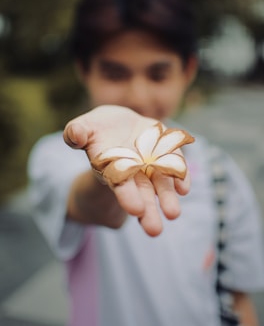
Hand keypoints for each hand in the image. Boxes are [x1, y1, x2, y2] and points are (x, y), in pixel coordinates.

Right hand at [63, 105, 190, 235]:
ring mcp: (150, 162)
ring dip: (167, 197)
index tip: (135, 209)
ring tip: (172, 214)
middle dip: (147, 210)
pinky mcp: (165, 151)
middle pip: (141, 191)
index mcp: (110, 166)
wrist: (118, 123)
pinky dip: (179, 177)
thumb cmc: (97, 128)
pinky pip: (174, 165)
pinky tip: (183, 188)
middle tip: (154, 230)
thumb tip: (75, 136)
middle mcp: (132, 169)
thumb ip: (76, 132)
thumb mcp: (84, 126)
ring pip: (160, 182)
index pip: (119, 183)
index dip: (126, 195)